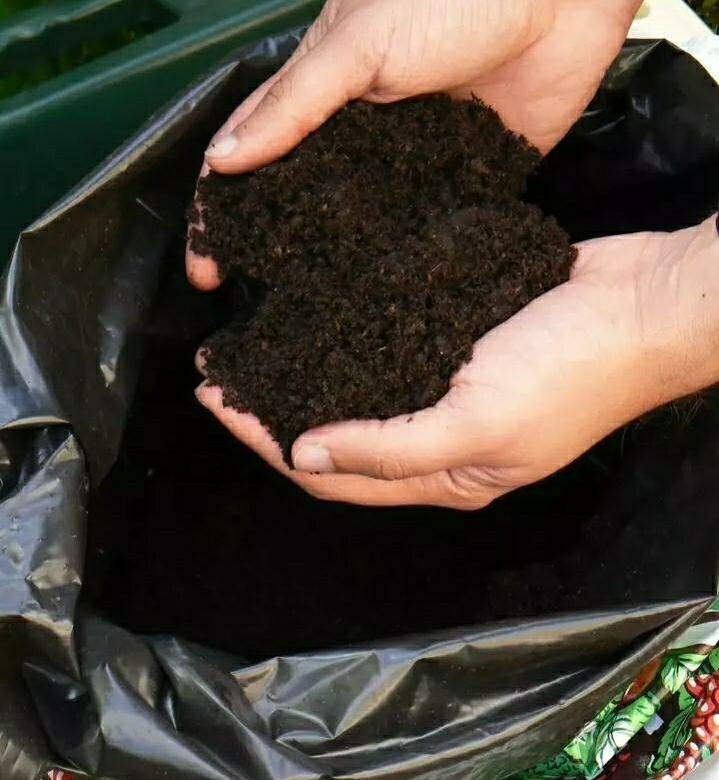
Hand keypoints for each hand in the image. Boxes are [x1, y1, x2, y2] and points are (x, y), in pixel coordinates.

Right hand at [186, 0, 641, 289]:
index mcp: (321, 97)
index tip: (205, 266)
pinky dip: (402, 259)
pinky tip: (385, 296)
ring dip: (334, 265)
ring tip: (313, 318)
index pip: (253, 160)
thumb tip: (223, 159)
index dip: (222, 213)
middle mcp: (358, 138)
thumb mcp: (359, 42)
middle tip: (252, 306)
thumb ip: (296, 102)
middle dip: (272, 253)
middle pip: (301, 203)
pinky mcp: (458, 180)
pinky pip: (422, 226)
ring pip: (357, 224)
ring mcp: (406, 164)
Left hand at [196, 217, 718, 508]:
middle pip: (337, 436)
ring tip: (254, 343)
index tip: (217, 401)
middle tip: (221, 373)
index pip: (333, 476)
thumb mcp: (480, 424)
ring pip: (358, 392)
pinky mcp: (458, 343)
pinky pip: (388, 348)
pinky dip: (347, 338)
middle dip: (274, 411)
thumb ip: (390, 447)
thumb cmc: (571, 370)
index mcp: (443, 474)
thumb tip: (307, 457)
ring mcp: (448, 390)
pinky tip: (317, 315)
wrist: (643, 304)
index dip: (267, 443)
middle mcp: (438, 440)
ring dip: (306, 372)